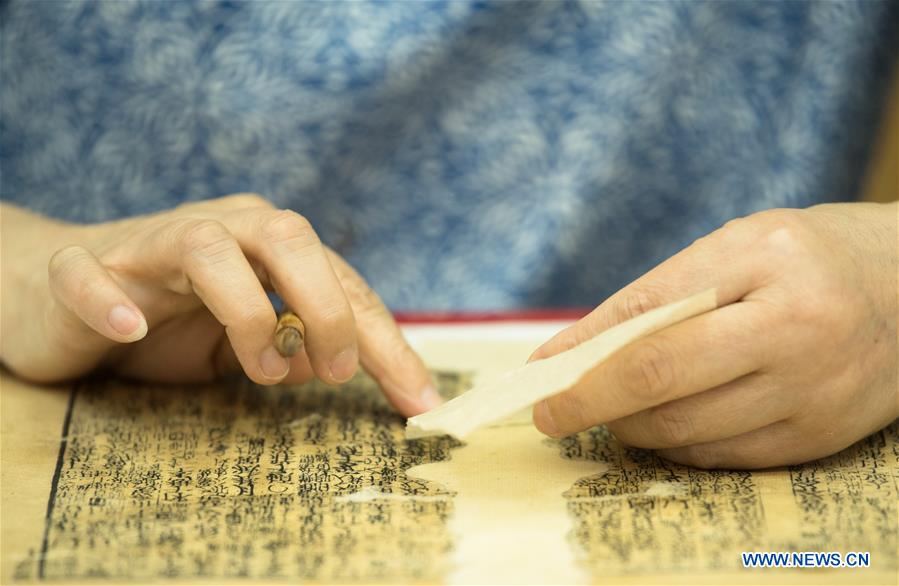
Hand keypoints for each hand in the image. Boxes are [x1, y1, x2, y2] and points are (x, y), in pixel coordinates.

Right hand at [0, 194, 439, 415]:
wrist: (55, 294)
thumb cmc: (166, 317)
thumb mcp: (247, 342)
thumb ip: (297, 347)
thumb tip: (338, 370)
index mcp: (265, 245)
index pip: (341, 281)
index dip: (385, 340)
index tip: (418, 401)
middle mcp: (218, 229)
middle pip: (287, 237)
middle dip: (327, 305)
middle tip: (337, 374)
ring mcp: (148, 245)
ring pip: (204, 244)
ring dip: (244, 309)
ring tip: (262, 371)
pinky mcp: (81, 267)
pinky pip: (89, 272)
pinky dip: (110, 299)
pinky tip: (130, 331)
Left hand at [530, 203, 897, 467]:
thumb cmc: (809, 258)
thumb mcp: (739, 246)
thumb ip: (663, 293)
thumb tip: (578, 350)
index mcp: (765, 259)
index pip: (647, 311)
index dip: (581, 349)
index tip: (538, 374)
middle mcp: (794, 328)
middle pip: (659, 379)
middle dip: (587, 402)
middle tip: (549, 413)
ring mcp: (811, 391)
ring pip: (684, 429)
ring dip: (628, 426)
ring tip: (609, 410)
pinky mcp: (819, 438)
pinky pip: (721, 457)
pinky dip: (675, 445)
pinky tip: (662, 425)